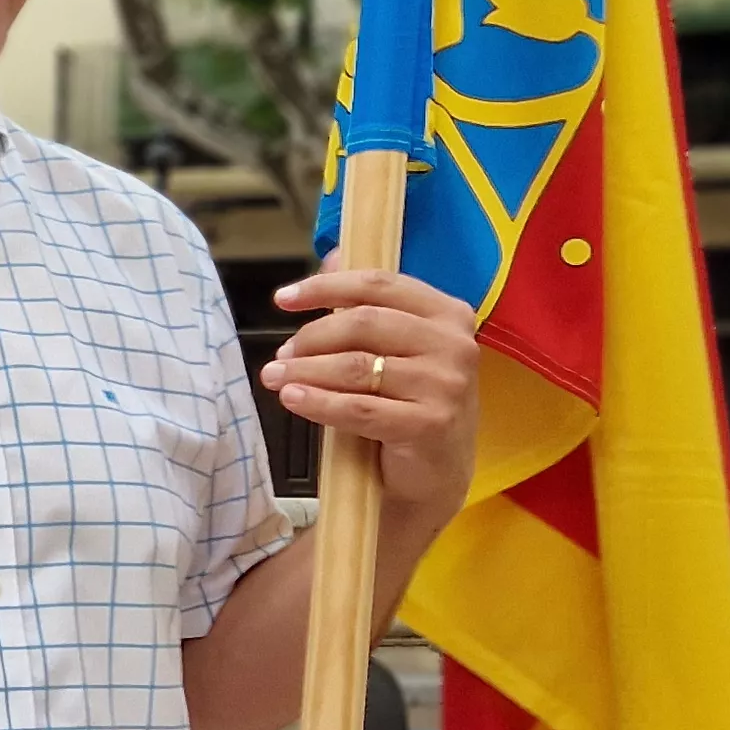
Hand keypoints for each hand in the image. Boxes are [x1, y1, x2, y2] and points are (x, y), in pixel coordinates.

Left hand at [261, 259, 481, 524]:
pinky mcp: (430, 424)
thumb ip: (367, 304)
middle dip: (311, 336)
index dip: (326, 287)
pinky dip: (317, 402)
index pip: (379, 285)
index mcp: (448, 314)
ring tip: (274, 376)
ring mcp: (447, 385)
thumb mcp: (393, 350)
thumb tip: (332, 255)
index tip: (283, 299)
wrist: (435, 474)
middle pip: (364, 323)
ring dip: (305, 370)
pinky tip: (291, 399)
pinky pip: (358, 408)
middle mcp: (455, 344)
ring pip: (356, 366)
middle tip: (280, 354)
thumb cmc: (408, 404)